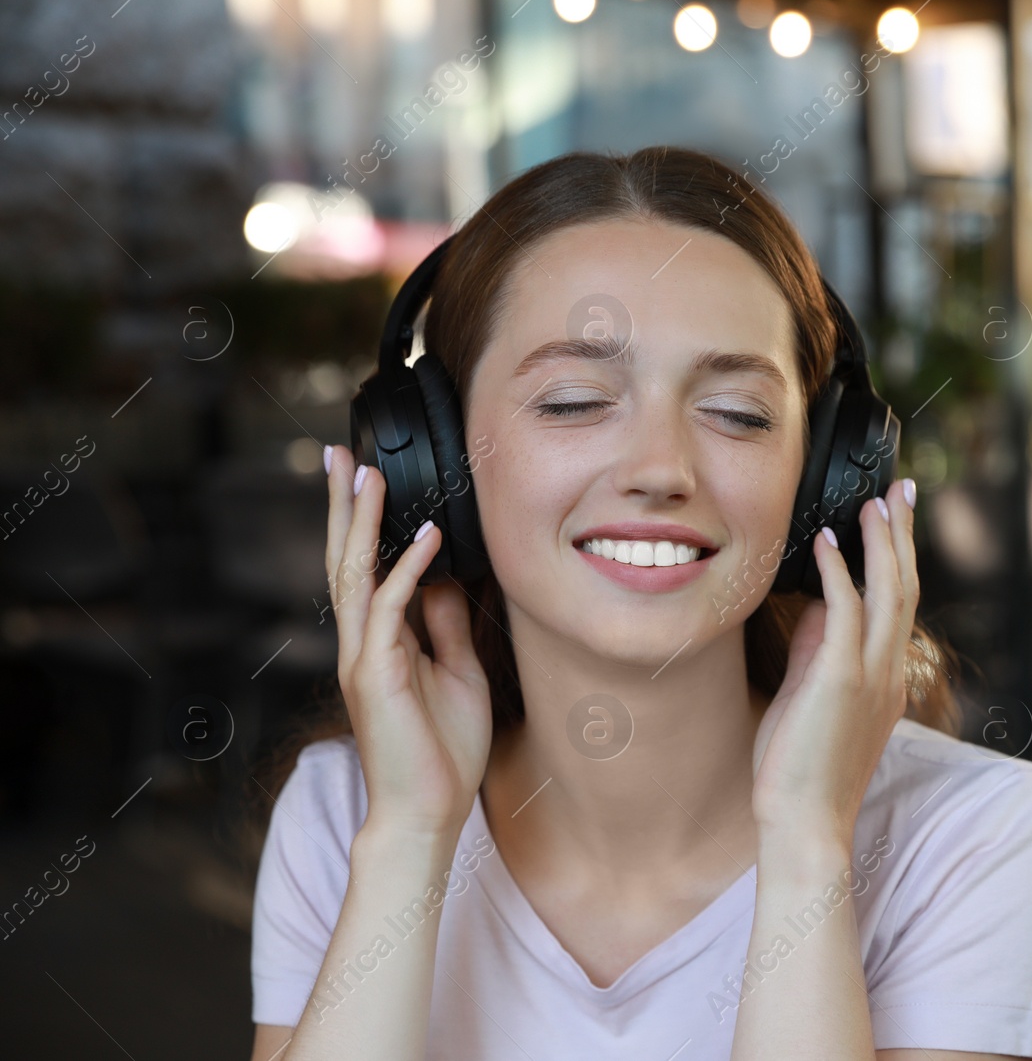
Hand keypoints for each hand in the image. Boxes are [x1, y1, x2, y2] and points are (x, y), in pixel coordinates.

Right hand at [324, 445, 492, 839]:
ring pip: (353, 575)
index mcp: (381, 642)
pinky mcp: (375, 675)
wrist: (429, 813)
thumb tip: (448, 577)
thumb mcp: (458, 672)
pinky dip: (407, 570)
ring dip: (362, 522)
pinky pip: (389, 610)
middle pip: (345, 560)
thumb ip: (447, 625)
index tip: (367, 477)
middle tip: (338, 454)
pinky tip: (425, 537)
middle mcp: (363, 644)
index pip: (365, 569)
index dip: (365, 524)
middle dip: (344, 506)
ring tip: (366, 473)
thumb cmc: (443, 751)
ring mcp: (363, 658)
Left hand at [750, 479, 918, 845]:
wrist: (804, 825)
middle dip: (903, 535)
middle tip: (901, 491)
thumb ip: (817, 652)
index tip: (894, 520)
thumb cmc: (799, 772)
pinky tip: (829, 541)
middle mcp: (888, 674)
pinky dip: (841, 572)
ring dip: (882, 541)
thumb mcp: (809, 699)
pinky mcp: (842, 682)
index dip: (899, 559)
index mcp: (886, 681)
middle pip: (906, 588)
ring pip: (889, 592)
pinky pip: (846, 612)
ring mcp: (870, 677)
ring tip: (875, 502)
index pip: (900, 607)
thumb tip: (817, 606)